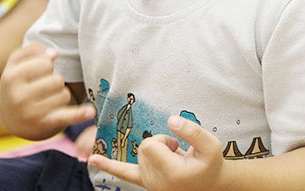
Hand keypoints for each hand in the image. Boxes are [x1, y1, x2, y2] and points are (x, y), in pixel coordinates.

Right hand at [0, 43, 93, 139]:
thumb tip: (54, 53)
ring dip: (61, 96)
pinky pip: (66, 117)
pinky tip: (91, 112)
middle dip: (55, 82)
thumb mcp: (17, 63)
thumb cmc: (18, 84)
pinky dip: (79, 115)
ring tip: (46, 100)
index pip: (46, 63)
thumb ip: (33, 49)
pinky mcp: (45, 124)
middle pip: (57, 80)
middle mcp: (19, 97)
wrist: (11, 118)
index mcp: (10, 78)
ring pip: (65, 95)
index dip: (47, 66)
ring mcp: (31, 113)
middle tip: (43, 89)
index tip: (40, 72)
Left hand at [90, 115, 228, 190]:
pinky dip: (109, 166)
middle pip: (143, 148)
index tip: (177, 147)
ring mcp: (149, 185)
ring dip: (156, 151)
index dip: (164, 140)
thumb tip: (171, 119)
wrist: (211, 184)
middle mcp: (156, 183)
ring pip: (140, 154)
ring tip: (174, 160)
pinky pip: (125, 173)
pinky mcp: (146, 183)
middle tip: (178, 153)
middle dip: (160, 144)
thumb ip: (192, 130)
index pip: (150, 146)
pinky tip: (93, 159)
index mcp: (170, 174)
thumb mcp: (211, 145)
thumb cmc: (211, 164)